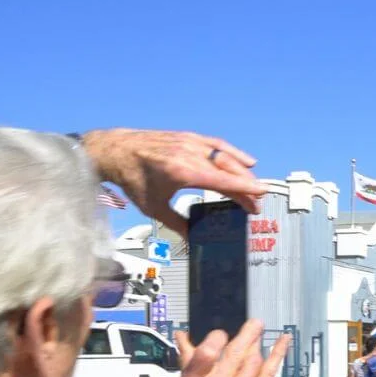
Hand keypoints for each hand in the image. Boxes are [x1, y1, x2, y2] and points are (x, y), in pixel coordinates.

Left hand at [82, 129, 268, 234]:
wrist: (115, 151)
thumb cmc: (132, 178)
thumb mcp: (154, 207)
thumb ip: (176, 223)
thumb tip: (191, 239)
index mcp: (183, 171)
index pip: (222, 181)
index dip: (244, 188)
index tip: (260, 195)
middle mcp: (189, 154)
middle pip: (228, 169)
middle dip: (246, 186)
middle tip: (256, 202)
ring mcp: (190, 143)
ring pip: (225, 156)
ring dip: (243, 170)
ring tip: (254, 184)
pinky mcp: (188, 137)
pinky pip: (216, 144)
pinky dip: (232, 152)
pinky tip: (245, 160)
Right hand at [174, 320, 290, 376]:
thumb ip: (186, 361)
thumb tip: (181, 334)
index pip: (206, 352)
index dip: (218, 337)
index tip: (222, 334)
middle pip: (235, 352)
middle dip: (248, 333)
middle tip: (255, 323)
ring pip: (253, 360)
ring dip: (257, 346)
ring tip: (258, 339)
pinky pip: (268, 372)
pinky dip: (277, 353)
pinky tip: (283, 340)